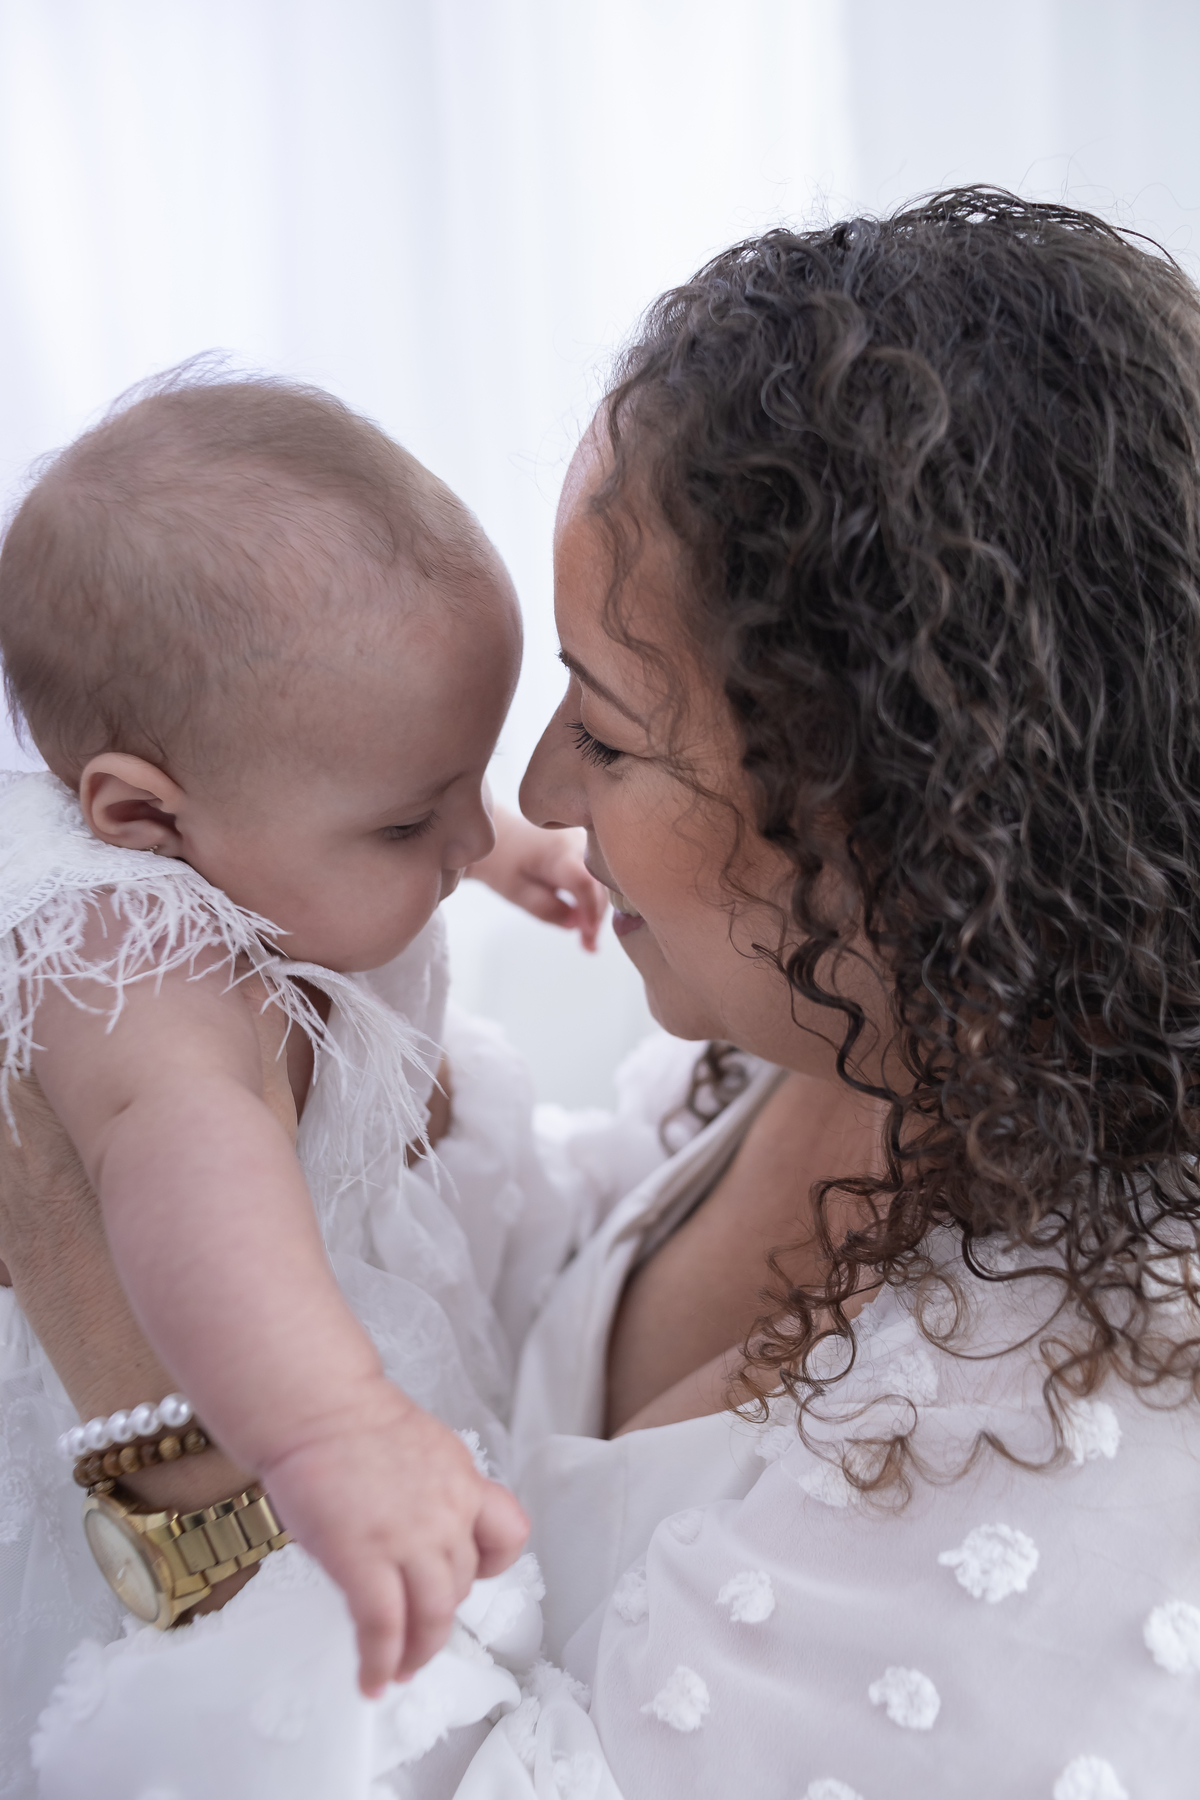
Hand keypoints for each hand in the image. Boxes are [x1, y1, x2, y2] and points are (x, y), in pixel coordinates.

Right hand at [259, 1380, 528, 1694]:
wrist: (317, 1406)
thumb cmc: (351, 1419)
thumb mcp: (418, 1445)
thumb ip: (428, 1488)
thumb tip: (413, 1524)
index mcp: (463, 1480)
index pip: (507, 1534)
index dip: (488, 1564)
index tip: (466, 1576)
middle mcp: (447, 1513)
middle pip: (462, 1585)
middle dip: (439, 1615)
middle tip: (417, 1635)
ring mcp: (409, 1539)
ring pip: (433, 1618)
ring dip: (418, 1653)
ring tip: (400, 1671)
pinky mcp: (364, 1560)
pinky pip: (384, 1630)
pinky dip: (380, 1663)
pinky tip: (372, 1680)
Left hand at [468, 806, 608, 951]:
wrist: (499, 835)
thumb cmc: (503, 862)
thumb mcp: (517, 891)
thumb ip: (545, 908)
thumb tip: (575, 924)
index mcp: (557, 852)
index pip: (584, 882)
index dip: (590, 910)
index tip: (588, 935)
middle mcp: (578, 843)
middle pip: (597, 885)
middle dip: (595, 917)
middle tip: (587, 946)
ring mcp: (585, 843)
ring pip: (600, 883)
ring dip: (595, 910)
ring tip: (586, 940)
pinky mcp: (586, 849)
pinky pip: (595, 877)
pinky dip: (592, 898)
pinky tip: (585, 921)